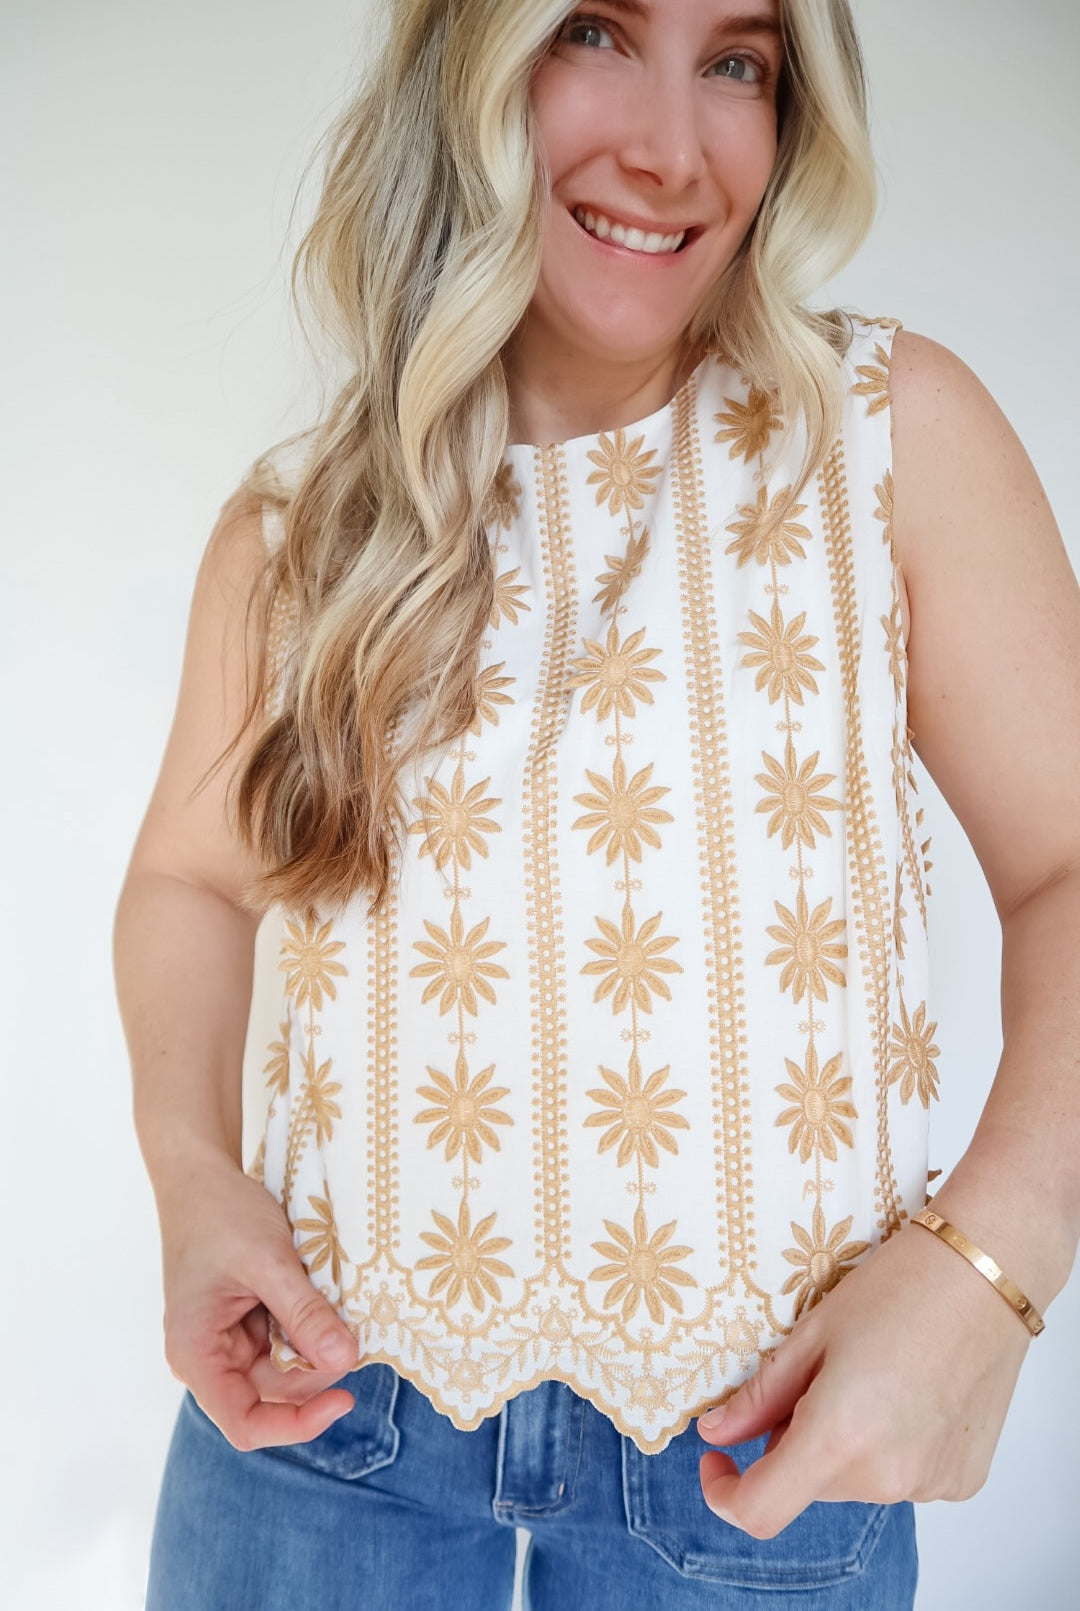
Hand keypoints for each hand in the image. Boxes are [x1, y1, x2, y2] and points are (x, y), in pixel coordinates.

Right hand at [156, 1150, 360, 1450]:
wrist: (200, 1175)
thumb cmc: (220, 1214)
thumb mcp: (268, 1261)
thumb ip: (304, 1313)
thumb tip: (345, 1361)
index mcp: (197, 1354)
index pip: (246, 1423)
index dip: (297, 1425)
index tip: (344, 1396)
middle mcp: (209, 1357)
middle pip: (273, 1396)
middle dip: (317, 1370)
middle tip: (354, 1331)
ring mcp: (228, 1340)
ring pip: (285, 1368)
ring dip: (316, 1346)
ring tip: (337, 1306)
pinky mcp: (246, 1322)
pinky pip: (285, 1341)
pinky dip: (310, 1327)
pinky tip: (324, 1300)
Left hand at [696, 1222, 1031, 1536]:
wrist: (986, 1274)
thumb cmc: (898, 1289)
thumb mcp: (812, 1334)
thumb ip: (760, 1397)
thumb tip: (715, 1434)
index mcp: (838, 1439)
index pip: (761, 1510)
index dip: (725, 1493)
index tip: (719, 1459)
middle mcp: (886, 1478)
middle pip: (810, 1483)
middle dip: (796, 1439)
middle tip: (818, 1374)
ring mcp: (928, 1485)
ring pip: (855, 1480)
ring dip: (844, 1443)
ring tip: (872, 1374)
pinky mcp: (960, 1480)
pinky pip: (900, 1476)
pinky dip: (889, 1445)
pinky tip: (909, 1392)